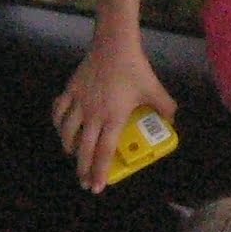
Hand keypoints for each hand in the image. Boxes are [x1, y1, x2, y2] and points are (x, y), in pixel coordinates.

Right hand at [53, 42, 176, 193]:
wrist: (113, 45)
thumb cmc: (134, 68)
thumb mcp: (154, 89)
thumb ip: (165, 107)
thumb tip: (173, 121)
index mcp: (113, 118)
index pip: (104, 152)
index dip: (100, 172)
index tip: (96, 186)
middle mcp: (93, 115)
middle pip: (84, 149)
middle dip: (82, 169)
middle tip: (84, 182)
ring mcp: (79, 102)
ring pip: (67, 132)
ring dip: (68, 147)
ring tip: (72, 155)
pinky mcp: (70, 90)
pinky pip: (59, 111)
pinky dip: (58, 122)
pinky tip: (61, 127)